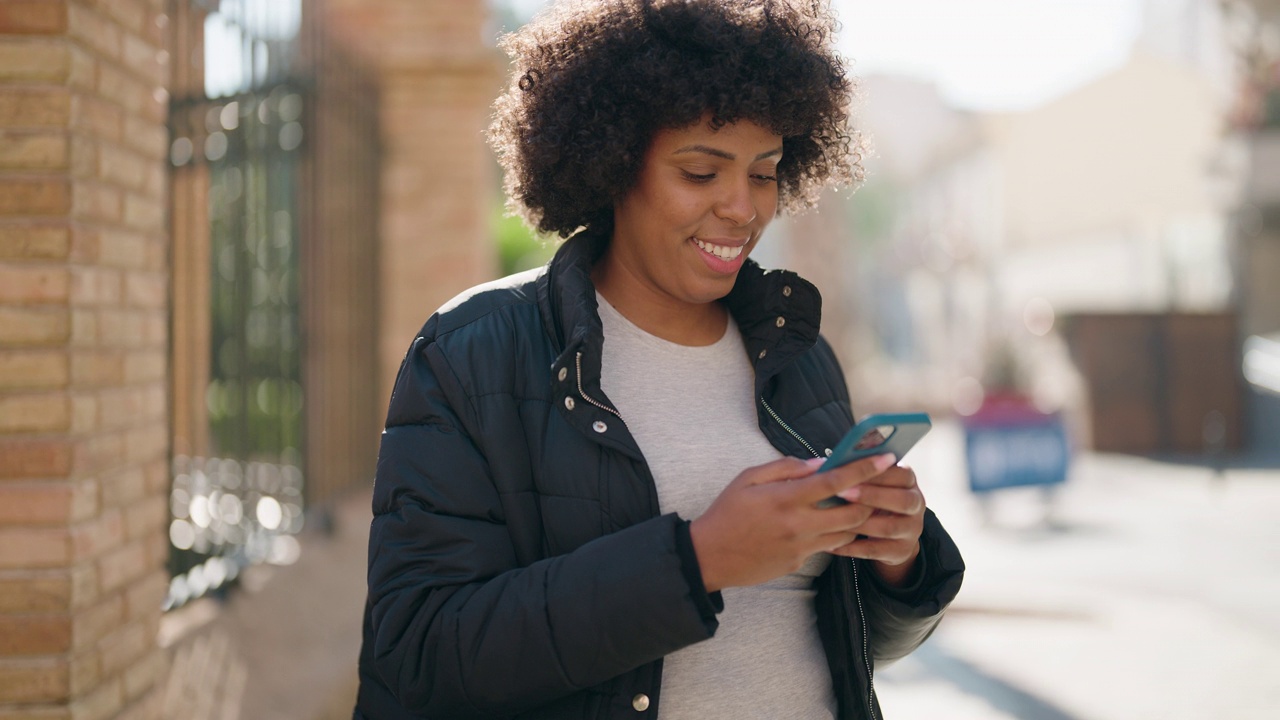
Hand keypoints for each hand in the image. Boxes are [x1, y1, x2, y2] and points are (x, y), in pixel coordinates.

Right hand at [689, 453, 897, 591]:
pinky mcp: (799, 563)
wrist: (710, 556)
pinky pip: (826, 547)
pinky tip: (823, 524)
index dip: (864, 468)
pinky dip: (833, 534)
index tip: (886, 457)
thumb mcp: (747, 479)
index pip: (835, 481)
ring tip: (853, 505)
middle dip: (870, 500)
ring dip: (856, 519)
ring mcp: (801, 547)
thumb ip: (784, 468)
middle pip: (854, 513)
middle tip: (873, 488)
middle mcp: (799, 524)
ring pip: (846, 533)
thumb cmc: (727, 512)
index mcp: (786, 498)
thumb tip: (818, 463)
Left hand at [830, 464, 924, 586]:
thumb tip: (835, 462)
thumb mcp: (876, 484)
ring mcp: (912, 530)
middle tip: (843, 493)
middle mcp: (917, 505)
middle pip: (902, 501)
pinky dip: (852, 547)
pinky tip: (832, 544)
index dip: (878, 474)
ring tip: (835, 519)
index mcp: (910, 483)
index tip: (852, 472)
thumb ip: (863, 473)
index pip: (901, 475)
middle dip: (871, 496)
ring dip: (860, 523)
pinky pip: (875, 550)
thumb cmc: (874, 499)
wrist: (892, 535)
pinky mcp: (901, 551)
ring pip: (888, 527)